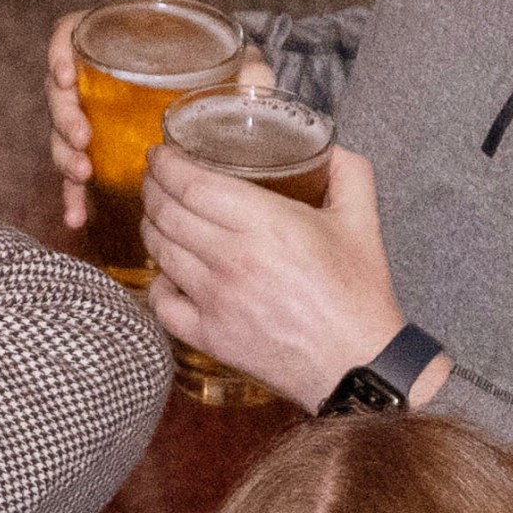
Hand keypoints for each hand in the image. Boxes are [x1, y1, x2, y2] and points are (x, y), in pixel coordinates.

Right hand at [42, 10, 275, 231]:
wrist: (223, 109)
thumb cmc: (225, 76)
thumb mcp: (238, 65)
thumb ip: (249, 68)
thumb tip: (257, 77)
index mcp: (123, 46)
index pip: (73, 32)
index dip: (60, 50)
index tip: (66, 76)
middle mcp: (102, 80)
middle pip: (59, 90)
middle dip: (64, 116)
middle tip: (83, 139)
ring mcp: (97, 119)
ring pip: (61, 133)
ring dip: (64, 156)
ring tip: (83, 175)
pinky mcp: (101, 156)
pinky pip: (76, 175)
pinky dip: (72, 196)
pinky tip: (76, 217)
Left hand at [142, 144, 429, 412]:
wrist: (355, 363)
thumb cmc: (357, 294)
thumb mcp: (362, 220)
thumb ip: (350, 173)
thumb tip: (331, 148)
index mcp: (266, 224)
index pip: (193, 184)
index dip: (167, 165)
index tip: (161, 154)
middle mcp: (232, 259)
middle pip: (168, 214)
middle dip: (152, 188)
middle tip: (154, 178)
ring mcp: (215, 300)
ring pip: (161, 252)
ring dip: (150, 227)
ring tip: (155, 214)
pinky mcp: (208, 336)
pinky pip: (162, 303)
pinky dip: (157, 283)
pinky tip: (165, 270)